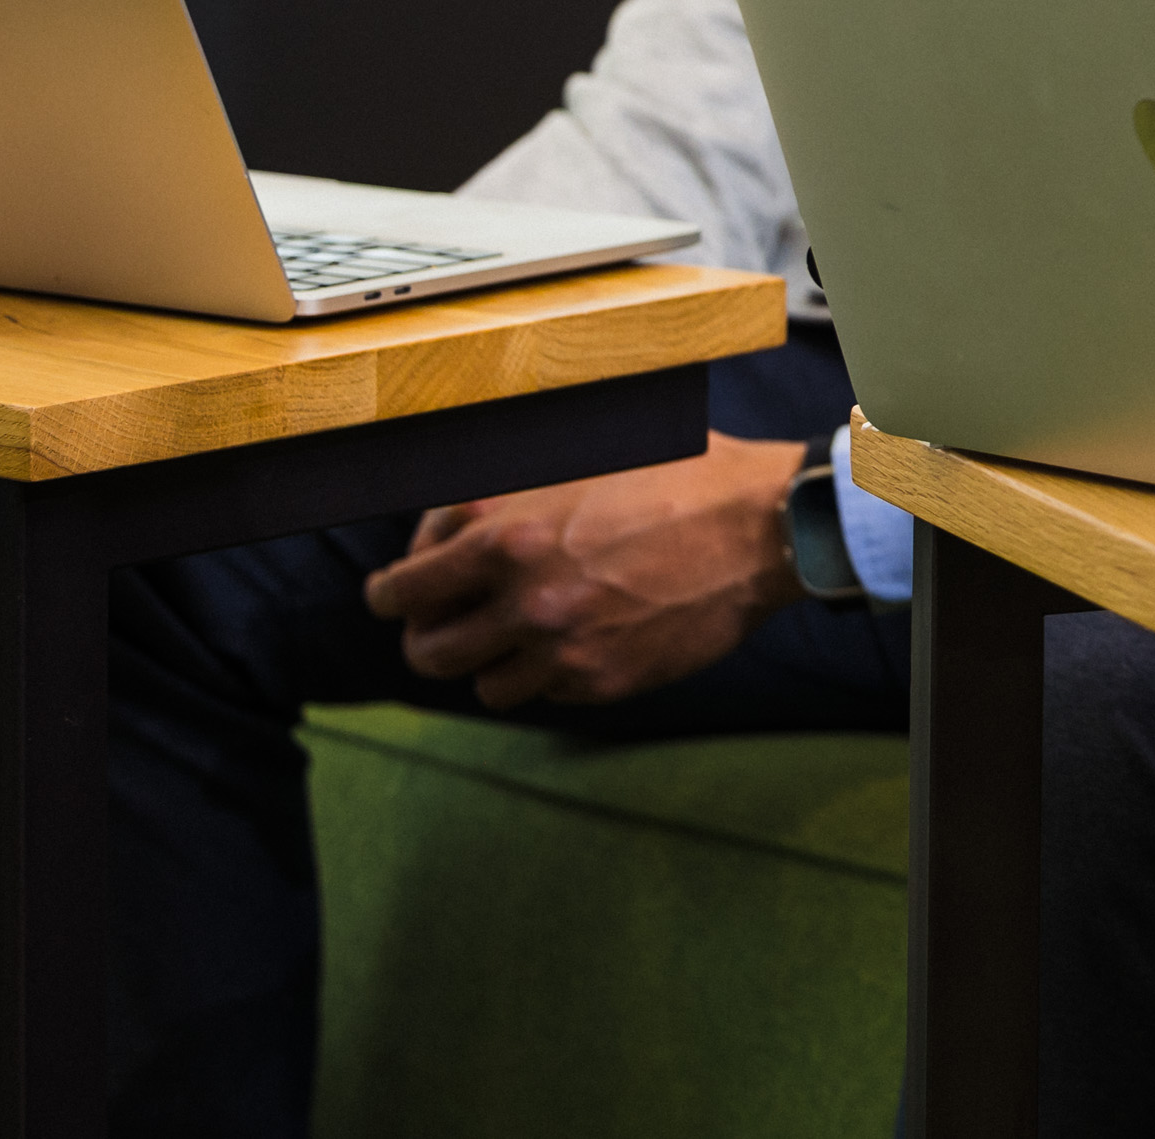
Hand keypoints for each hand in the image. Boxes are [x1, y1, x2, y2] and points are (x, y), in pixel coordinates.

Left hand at [362, 432, 808, 709]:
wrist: (762, 525)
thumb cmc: (676, 474)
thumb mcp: (576, 458)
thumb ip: (499, 495)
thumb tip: (444, 528)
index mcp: (506, 537)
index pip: (400, 592)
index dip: (391, 593)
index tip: (400, 593)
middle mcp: (525, 601)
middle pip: (427, 654)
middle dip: (429, 636)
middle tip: (447, 623)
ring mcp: (565, 650)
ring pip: (484, 687)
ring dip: (492, 661)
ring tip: (519, 634)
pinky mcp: (605, 682)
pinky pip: (547, 696)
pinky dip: (550, 674)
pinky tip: (579, 638)